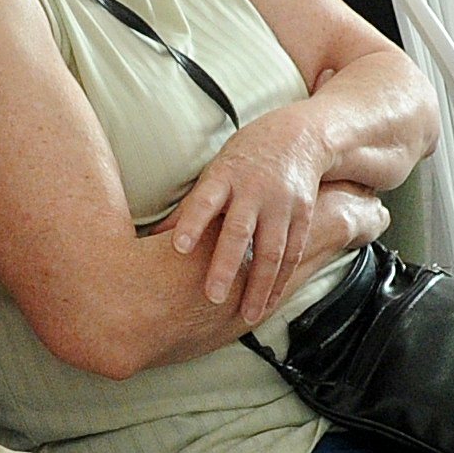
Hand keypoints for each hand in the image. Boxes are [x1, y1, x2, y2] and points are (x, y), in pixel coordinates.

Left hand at [160, 115, 334, 321]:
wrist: (298, 136)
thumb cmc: (243, 160)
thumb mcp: (214, 173)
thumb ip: (189, 208)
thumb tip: (150, 239)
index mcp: (224, 177)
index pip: (204, 201)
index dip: (191, 223)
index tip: (178, 248)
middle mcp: (253, 190)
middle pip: (239, 231)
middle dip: (226, 265)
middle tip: (212, 297)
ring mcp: (281, 204)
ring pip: (272, 250)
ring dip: (259, 285)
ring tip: (247, 316)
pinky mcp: (303, 215)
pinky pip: (293, 254)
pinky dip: (281, 281)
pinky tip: (268, 302)